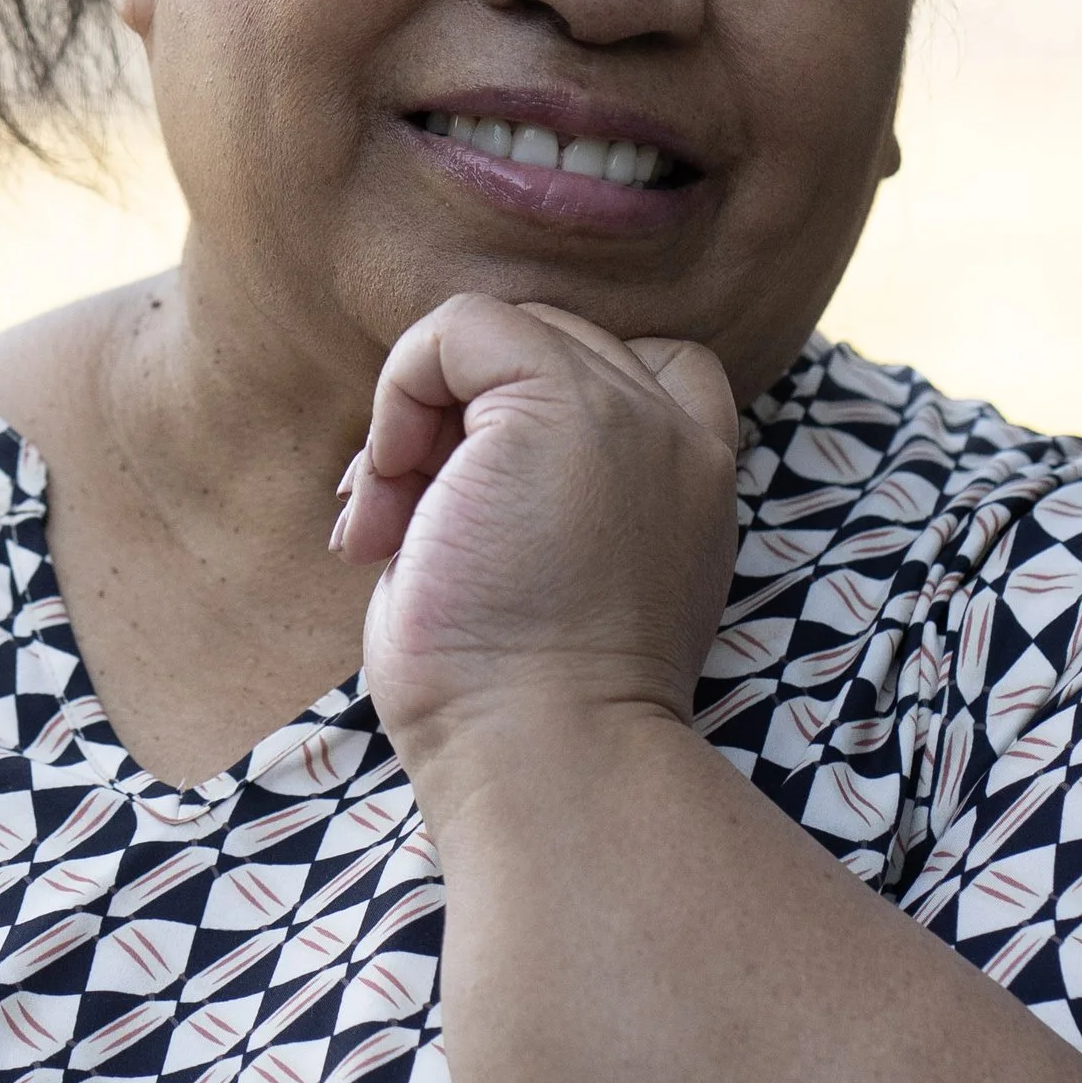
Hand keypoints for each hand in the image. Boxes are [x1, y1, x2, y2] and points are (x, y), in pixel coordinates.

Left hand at [332, 294, 738, 778]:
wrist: (542, 756)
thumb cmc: (515, 702)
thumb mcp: (546, 577)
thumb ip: (536, 490)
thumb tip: (434, 438)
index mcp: (690, 486)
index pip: (642, 371)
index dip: (540, 408)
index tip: (478, 506)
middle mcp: (678, 438)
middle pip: (550, 346)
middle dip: (460, 418)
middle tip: (411, 525)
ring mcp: (632, 413)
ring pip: (502, 331)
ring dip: (421, 416)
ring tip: (394, 525)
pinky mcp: (563, 402)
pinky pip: (460, 326)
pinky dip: (401, 388)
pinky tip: (391, 493)